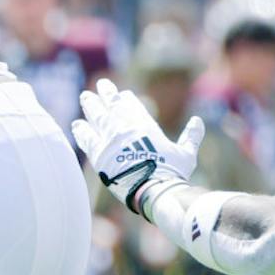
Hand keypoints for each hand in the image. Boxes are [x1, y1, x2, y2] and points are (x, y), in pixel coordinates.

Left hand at [74, 78, 200, 216]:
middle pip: (114, 107)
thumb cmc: (173, 173)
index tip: (121, 93)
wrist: (154, 190)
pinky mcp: (99, 156)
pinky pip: (87, 140)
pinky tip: (76, 125)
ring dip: (91, 106)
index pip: (134, 108)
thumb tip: (198, 120)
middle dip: (107, 95)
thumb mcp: (187, 153)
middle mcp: (127, 130)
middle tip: (101, 84)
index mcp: (147, 128)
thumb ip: (191, 136)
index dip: (126, 100)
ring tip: (85, 96)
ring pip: (98, 118)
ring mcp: (111, 142)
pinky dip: (82, 131)